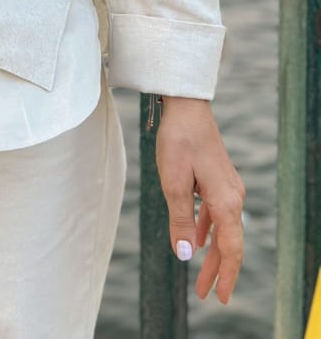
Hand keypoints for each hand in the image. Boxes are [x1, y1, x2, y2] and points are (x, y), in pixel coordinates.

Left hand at [156, 97, 244, 303]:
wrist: (186, 107)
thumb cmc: (178, 141)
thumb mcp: (173, 183)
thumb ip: (179, 220)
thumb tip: (184, 255)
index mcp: (225, 201)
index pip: (231, 248)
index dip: (226, 275)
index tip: (221, 297)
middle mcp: (233, 196)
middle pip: (229, 242)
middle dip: (217, 268)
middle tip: (206, 293)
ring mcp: (227, 186)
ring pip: (223, 228)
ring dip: (212, 250)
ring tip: (201, 272)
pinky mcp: (218, 178)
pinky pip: (216, 212)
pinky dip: (207, 228)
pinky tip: (196, 238)